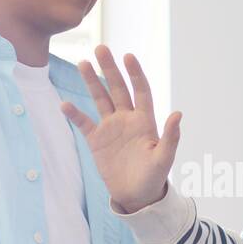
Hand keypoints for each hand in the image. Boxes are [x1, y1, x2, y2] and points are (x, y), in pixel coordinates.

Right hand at [60, 45, 181, 213]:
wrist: (136, 195)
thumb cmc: (154, 177)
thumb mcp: (164, 158)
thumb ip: (170, 137)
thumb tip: (178, 114)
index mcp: (145, 120)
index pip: (140, 91)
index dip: (135, 74)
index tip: (128, 56)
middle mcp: (127, 119)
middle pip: (117, 89)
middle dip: (110, 69)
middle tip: (101, 48)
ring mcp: (110, 128)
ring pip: (100, 99)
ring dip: (92, 82)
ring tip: (83, 63)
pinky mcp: (96, 141)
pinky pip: (84, 123)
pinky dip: (75, 114)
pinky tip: (64, 104)